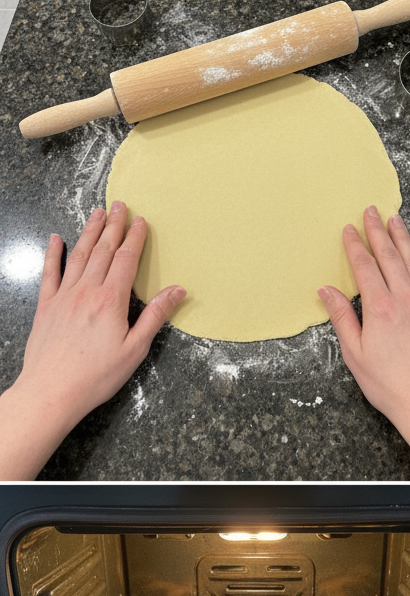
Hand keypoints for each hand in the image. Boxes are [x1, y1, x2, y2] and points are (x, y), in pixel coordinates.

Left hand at [0, 203, 184, 480]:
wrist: (53, 390)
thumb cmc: (98, 375)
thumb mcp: (136, 349)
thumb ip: (155, 316)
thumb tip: (177, 291)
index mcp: (111, 300)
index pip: (125, 261)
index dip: (134, 239)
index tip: (140, 221)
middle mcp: (85, 291)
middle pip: (102, 251)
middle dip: (112, 227)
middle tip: (119, 205)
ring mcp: (63, 296)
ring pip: (78, 256)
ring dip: (88, 232)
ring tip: (96, 213)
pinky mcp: (46, 306)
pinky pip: (49, 272)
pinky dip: (53, 253)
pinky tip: (56, 239)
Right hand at [319, 206, 409, 480]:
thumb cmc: (390, 385)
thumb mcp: (356, 355)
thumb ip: (343, 319)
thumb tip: (327, 292)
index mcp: (379, 308)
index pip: (364, 267)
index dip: (355, 246)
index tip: (349, 229)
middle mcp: (405, 299)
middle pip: (389, 257)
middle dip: (378, 232)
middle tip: (371, 211)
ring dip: (403, 238)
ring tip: (395, 219)